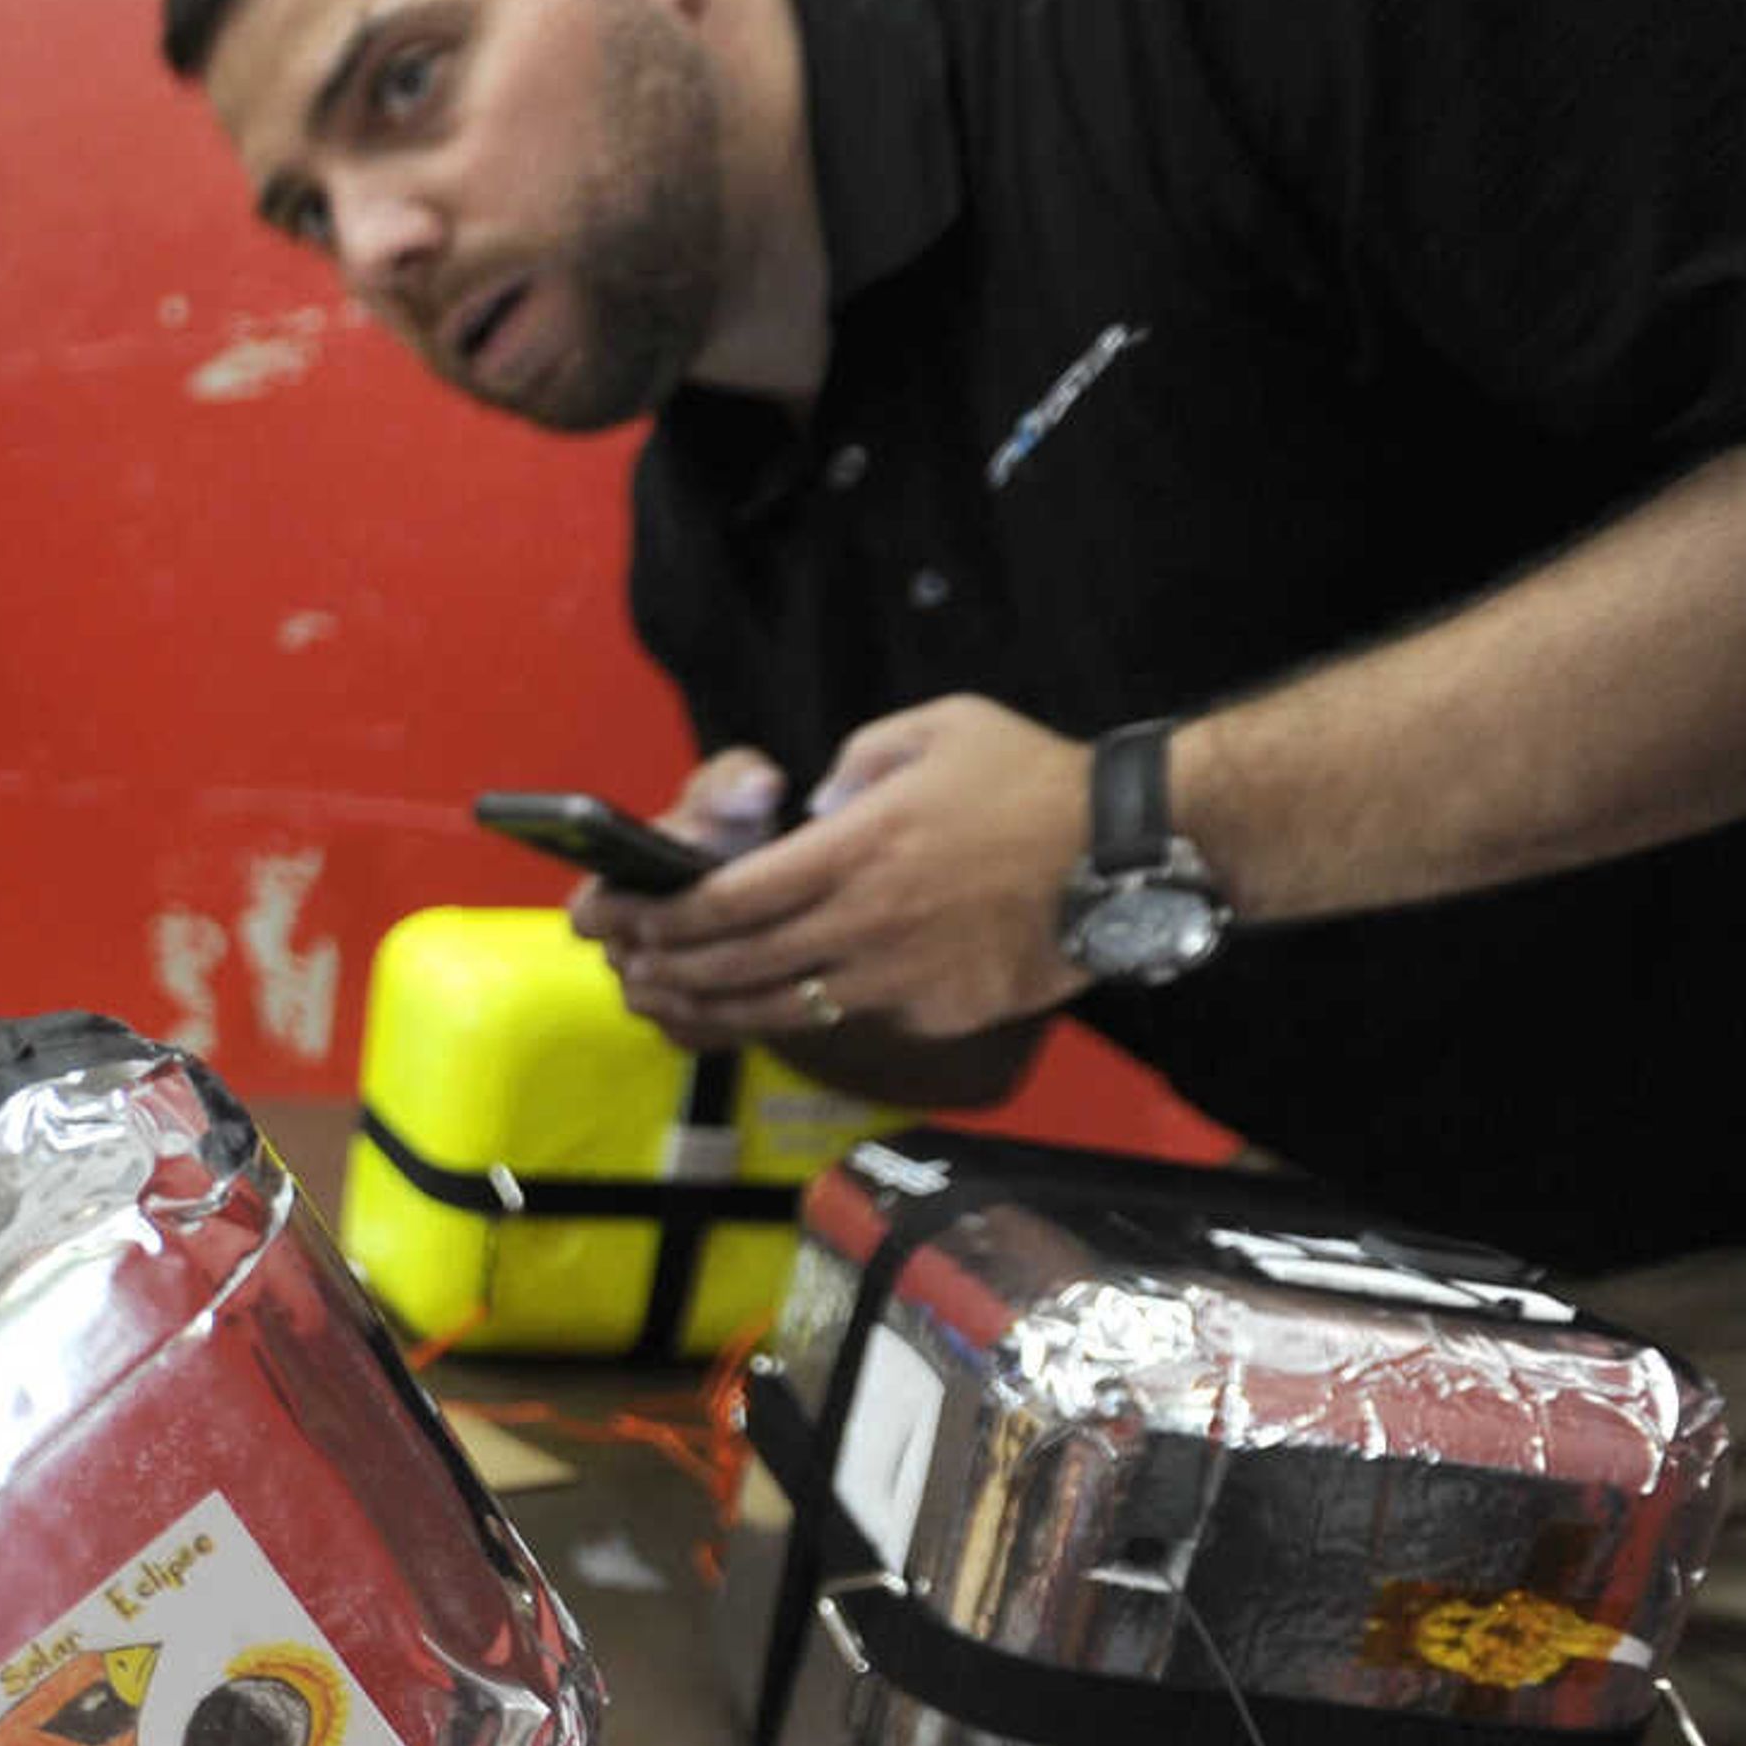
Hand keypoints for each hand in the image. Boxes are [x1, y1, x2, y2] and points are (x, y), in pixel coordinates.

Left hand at [572, 699, 1096, 1046]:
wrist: (1132, 852)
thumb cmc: (1033, 780)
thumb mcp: (936, 729)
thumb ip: (857, 762)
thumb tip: (811, 811)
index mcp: (855, 848)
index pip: (727, 898)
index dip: (659, 916)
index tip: (613, 918)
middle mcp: (866, 920)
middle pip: (736, 964)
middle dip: (664, 969)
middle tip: (621, 969)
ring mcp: (901, 976)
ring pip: (782, 1007)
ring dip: (712, 1009)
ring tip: (667, 1004)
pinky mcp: (937, 1012)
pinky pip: (856, 1016)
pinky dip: (805, 1014)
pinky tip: (768, 1009)